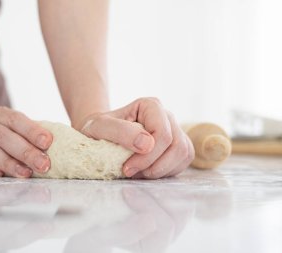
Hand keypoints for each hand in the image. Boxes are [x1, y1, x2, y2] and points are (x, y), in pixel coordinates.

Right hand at [0, 106, 52, 177]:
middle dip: (26, 151)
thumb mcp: (7, 131)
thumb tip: (53, 150)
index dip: (33, 130)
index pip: (17, 120)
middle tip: (43, 164)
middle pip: (5, 136)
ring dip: (8, 162)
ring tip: (24, 173)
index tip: (48, 142)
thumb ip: (25, 137)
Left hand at [78, 97, 194, 178]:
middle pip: (176, 146)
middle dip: (154, 166)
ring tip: (138, 172)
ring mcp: (175, 131)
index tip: (127, 167)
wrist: (100, 136)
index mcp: (151, 106)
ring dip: (160, 171)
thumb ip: (119, 131)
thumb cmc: (98, 129)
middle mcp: (167, 116)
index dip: (147, 155)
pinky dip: (165, 173)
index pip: (162, 134)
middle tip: (130, 172)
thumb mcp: (98, 127)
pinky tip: (146, 171)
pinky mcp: (178, 147)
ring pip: (183, 155)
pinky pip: (182, 163)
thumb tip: (147, 144)